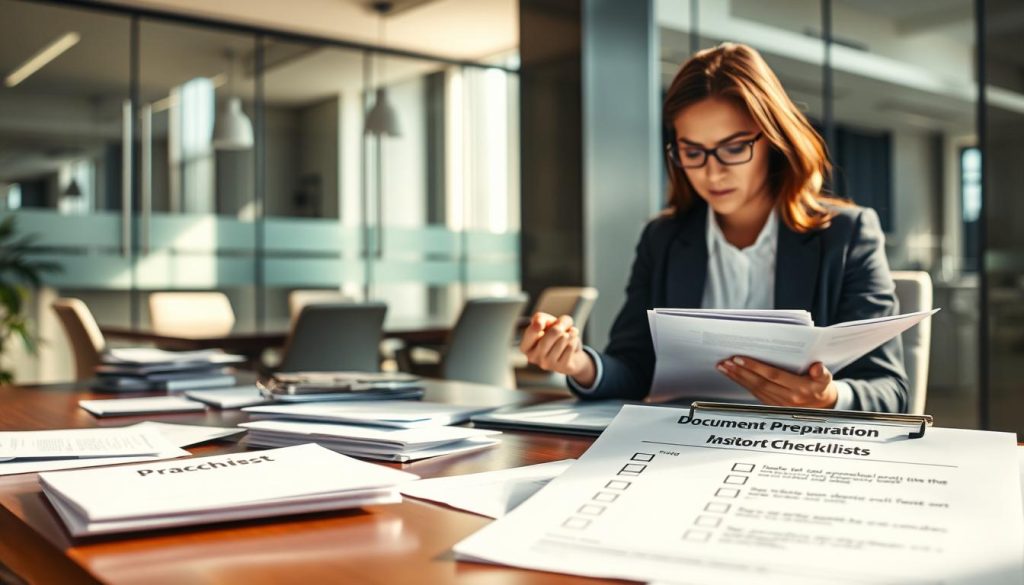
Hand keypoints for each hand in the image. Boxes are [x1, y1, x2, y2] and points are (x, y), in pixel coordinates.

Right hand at [520, 312, 594, 384]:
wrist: (571, 354)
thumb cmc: (555, 336)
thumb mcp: (545, 322)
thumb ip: (540, 319)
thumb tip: (538, 324)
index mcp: (525, 347)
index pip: (533, 329)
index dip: (541, 323)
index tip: (543, 324)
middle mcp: (533, 357)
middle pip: (553, 333)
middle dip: (561, 326)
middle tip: (563, 326)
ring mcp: (547, 364)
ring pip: (563, 339)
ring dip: (570, 333)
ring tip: (569, 335)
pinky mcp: (561, 367)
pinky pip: (570, 347)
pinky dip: (574, 341)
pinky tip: (571, 344)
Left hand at [717, 357, 837, 407]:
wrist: (822, 408)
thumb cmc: (821, 388)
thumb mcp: (826, 380)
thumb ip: (822, 373)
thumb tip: (817, 367)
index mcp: (800, 389)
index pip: (773, 376)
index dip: (755, 367)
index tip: (739, 359)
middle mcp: (787, 397)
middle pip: (759, 383)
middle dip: (740, 372)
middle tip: (725, 362)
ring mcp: (778, 403)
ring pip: (754, 389)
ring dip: (737, 378)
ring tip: (723, 367)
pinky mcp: (772, 405)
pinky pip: (754, 393)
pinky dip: (742, 384)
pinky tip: (733, 376)